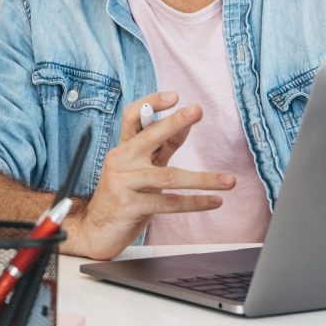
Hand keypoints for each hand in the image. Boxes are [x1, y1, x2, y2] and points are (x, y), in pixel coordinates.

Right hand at [67, 91, 235, 260]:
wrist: (96, 229)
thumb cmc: (123, 195)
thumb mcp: (140, 168)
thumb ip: (161, 149)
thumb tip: (185, 125)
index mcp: (124, 148)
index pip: (133, 117)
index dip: (152, 103)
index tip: (174, 96)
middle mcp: (121, 160)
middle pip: (149, 136)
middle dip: (175, 122)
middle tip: (197, 110)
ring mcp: (123, 183)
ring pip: (168, 176)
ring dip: (202, 179)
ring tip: (229, 180)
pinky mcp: (129, 206)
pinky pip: (168, 203)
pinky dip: (194, 203)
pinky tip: (213, 201)